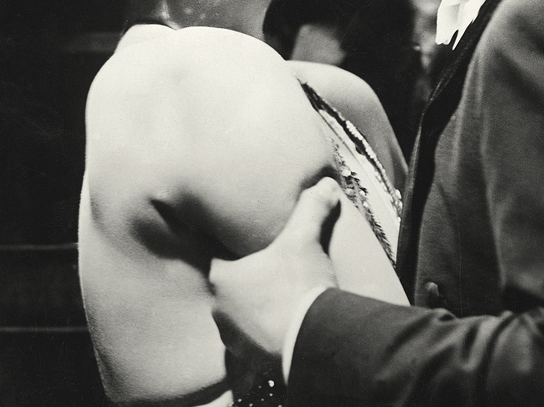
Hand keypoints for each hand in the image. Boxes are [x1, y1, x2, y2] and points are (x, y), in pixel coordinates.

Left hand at [210, 178, 341, 361]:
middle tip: (270, 276)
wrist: (311, 340)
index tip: (251, 252)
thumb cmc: (298, 286)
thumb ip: (311, 208)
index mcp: (222, 278)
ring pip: (239, 317)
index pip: (219, 258)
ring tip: (277, 304)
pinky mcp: (248, 359)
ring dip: (253, 312)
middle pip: (230, 289)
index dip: (236, 254)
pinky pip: (251, 343)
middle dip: (247, 284)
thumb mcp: (304, 239)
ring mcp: (231, 338)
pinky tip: (280, 328)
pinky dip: (263, 335)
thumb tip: (325, 183)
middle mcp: (218, 309)